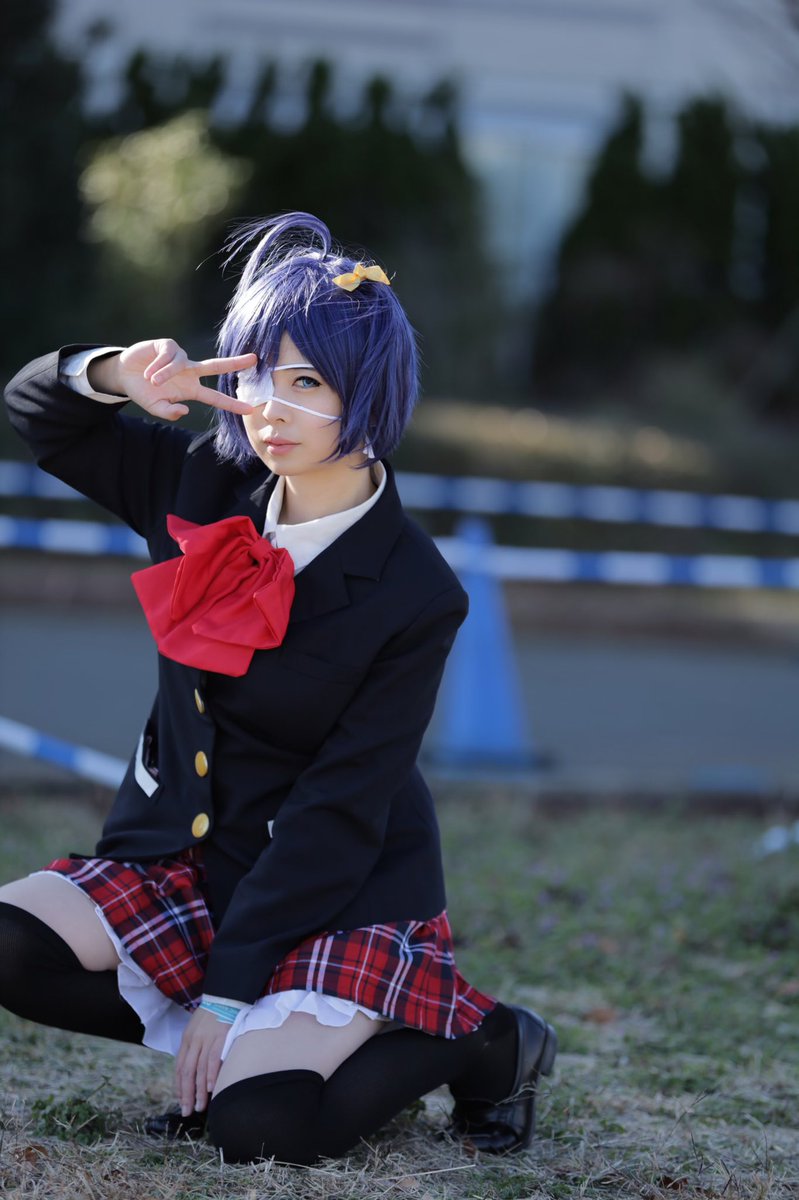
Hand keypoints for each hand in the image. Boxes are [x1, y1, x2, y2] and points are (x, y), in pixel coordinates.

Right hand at [97, 339, 256, 421]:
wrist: (124, 374)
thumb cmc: (143, 392)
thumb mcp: (155, 407)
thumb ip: (169, 412)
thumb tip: (185, 410)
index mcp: (191, 390)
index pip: (215, 398)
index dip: (231, 404)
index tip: (249, 410)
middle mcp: (190, 372)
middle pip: (216, 366)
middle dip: (234, 363)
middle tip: (254, 360)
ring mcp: (180, 358)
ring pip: (179, 364)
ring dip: (164, 373)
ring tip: (150, 380)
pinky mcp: (167, 345)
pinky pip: (168, 354)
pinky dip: (158, 364)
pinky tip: (148, 370)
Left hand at [175, 1006, 229, 1114]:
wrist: (225, 996)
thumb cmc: (211, 1016)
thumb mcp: (195, 1030)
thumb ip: (193, 1049)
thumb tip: (192, 1072)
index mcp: (186, 1040)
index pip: (179, 1068)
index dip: (179, 1087)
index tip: (181, 1102)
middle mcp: (194, 1041)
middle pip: (187, 1072)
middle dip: (186, 1094)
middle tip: (188, 1111)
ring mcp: (207, 1039)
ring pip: (199, 1069)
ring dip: (199, 1090)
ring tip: (200, 1106)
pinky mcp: (221, 1036)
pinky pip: (214, 1058)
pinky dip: (211, 1074)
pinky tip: (211, 1087)